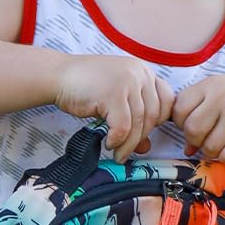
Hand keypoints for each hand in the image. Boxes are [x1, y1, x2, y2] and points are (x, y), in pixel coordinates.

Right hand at [55, 53, 174, 158]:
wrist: (58, 76)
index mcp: (143, 71)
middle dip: (142, 137)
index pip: (167, 99)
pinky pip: (123, 126)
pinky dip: (117, 140)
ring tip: (118, 154)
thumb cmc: (84, 87)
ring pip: (138, 123)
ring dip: (128, 144)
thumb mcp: (114, 99)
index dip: (159, 120)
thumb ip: (133, 117)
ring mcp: (127, 82)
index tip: (144, 132)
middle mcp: (139, 73)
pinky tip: (108, 143)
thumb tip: (145, 146)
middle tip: (128, 150)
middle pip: (154, 114)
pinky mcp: (113, 94)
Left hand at [172, 73, 224, 162]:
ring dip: (212, 151)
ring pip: (209, 147)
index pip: (178, 110)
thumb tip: (187, 150)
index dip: (181, 122)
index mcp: (210, 85)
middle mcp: (224, 96)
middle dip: (196, 140)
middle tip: (208, 137)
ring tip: (223, 141)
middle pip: (192, 130)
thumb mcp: (216, 98)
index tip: (195, 123)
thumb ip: (196, 116)